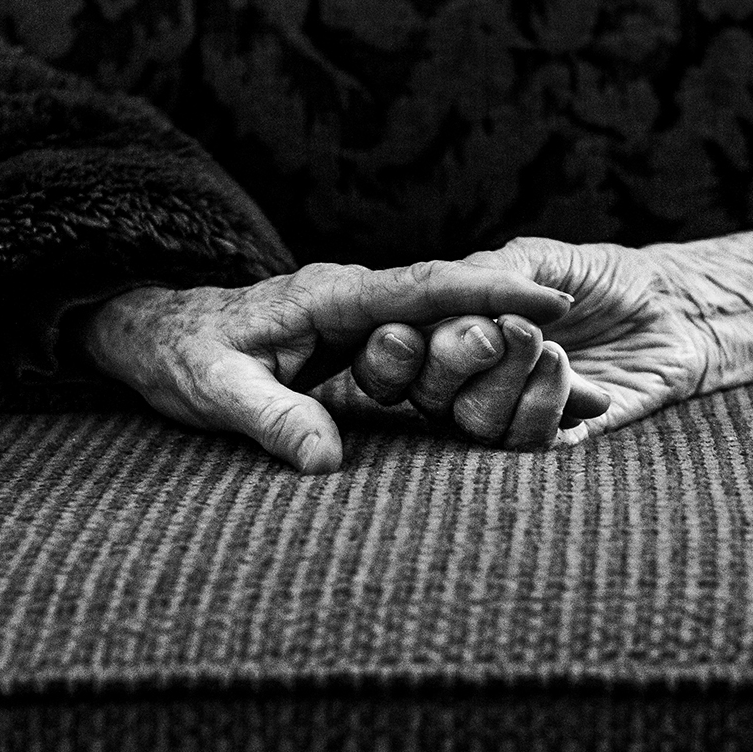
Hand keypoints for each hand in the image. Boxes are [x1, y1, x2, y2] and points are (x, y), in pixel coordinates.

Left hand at [84, 260, 581, 471]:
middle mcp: (361, 303)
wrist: (155, 333)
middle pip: (458, 312)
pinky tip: (528, 407)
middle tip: (596, 369)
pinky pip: (435, 360)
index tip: (549, 303)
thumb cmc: (182, 357)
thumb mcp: (216, 391)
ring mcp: (368, 324)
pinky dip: (482, 377)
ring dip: (516, 360)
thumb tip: (327, 462)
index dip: (488, 295)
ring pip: (455, 335)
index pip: (423, 289)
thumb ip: (271, 419)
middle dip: (529, 333)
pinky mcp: (368, 349)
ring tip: (588, 394)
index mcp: (331, 298)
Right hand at [426, 229, 752, 443]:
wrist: (675, 308)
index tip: (409, 332)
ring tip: (551, 346)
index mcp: (451, 335)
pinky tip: (578, 377)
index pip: (396, 357)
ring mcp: (511, 414)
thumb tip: (448, 308)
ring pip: (474, 423)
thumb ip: (485, 277)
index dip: (393, 353)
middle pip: (428, 396)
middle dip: (457, 362)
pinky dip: (548, 408)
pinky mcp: (555, 439)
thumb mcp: (538, 258)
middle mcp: (471, 382)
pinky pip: (527, 444)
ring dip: (509, 381)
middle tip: (499, 331)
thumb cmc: (602, 275)